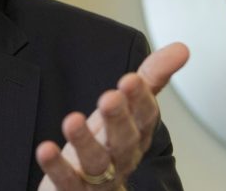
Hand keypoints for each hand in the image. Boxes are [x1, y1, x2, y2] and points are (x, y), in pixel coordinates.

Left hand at [36, 42, 188, 190]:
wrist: (88, 189)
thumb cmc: (107, 144)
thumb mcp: (127, 106)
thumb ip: (151, 78)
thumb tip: (180, 49)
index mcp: (135, 134)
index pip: (144, 117)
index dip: (140, 100)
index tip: (132, 79)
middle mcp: (120, 157)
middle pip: (123, 140)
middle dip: (118, 118)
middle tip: (110, 97)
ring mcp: (98, 177)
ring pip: (96, 162)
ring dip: (85, 141)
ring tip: (72, 120)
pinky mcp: (73, 190)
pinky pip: (66, 180)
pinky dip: (56, 166)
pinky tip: (45, 149)